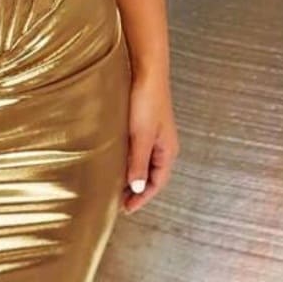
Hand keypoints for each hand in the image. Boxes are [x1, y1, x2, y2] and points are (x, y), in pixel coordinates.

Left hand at [122, 69, 178, 212]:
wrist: (146, 72)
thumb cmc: (146, 102)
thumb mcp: (140, 136)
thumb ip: (138, 163)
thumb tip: (136, 188)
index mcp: (167, 151)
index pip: (156, 183)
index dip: (142, 198)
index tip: (126, 209)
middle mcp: (163, 146)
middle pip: (151, 176)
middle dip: (137, 191)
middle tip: (118, 202)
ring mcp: (154, 136)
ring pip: (143, 164)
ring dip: (132, 177)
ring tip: (115, 187)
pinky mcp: (144, 127)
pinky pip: (138, 152)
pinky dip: (128, 163)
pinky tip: (116, 164)